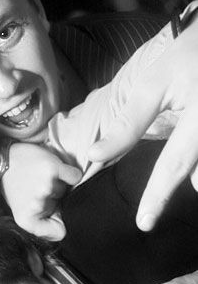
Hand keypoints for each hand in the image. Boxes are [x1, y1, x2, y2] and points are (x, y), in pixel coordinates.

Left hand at [0, 142, 80, 239]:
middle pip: (63, 207)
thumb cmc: (13, 186)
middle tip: (37, 188)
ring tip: (40, 177)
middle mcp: (36, 205)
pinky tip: (54, 170)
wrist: (1, 160)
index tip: (51, 213)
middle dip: (54, 199)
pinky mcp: (52, 169)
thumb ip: (41, 223)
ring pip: (65, 190)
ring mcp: (45, 186)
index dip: (59, 222)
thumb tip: (63, 228)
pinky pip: (74, 176)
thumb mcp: (22, 212)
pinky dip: (68, 173)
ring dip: (57, 184)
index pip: (60, 233)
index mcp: (27, 221)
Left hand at [87, 10, 197, 231]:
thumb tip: (96, 155)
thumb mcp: (154, 84)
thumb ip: (128, 124)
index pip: (175, 164)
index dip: (158, 196)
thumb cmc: (187, 58)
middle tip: (156, 198)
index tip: (144, 224)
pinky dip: (196, 164)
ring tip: (183, 150)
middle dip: (180, 185)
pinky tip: (190, 164)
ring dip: (193, 169)